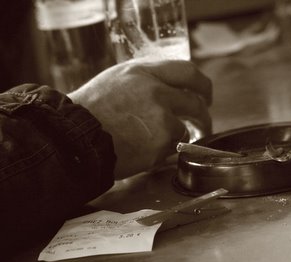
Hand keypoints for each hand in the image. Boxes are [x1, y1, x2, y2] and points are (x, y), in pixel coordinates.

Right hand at [68, 60, 211, 178]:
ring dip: (174, 138)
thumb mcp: (116, 81)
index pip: (188, 72)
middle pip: (195, 104)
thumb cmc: (90, 110)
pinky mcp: (160, 143)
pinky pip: (171, 149)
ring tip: (151, 142)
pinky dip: (162, 152)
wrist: (75, 138)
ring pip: (183, 130)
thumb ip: (146, 81)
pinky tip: (141, 151)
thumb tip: (170, 90)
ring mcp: (161, 118)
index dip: (203, 86)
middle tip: (202, 126)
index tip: (206, 96)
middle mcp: (157, 91)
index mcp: (145, 72)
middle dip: (203, 118)